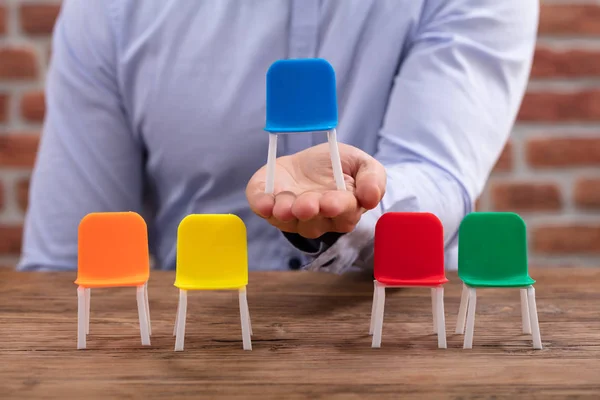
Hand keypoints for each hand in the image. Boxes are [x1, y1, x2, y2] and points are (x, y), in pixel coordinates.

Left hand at [246, 142, 385, 238]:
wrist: (307, 160)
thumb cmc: (336, 164)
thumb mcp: (360, 162)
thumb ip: (372, 177)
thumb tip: (371, 198)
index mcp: (344, 209)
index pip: (343, 214)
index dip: (337, 208)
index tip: (331, 202)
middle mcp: (317, 218)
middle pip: (314, 222)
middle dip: (309, 212)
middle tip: (306, 205)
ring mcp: (291, 216)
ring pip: (289, 221)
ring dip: (285, 212)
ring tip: (283, 205)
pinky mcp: (268, 206)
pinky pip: (264, 210)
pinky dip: (262, 206)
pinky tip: (263, 203)